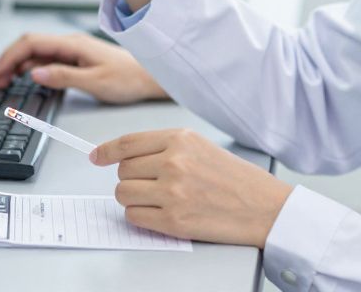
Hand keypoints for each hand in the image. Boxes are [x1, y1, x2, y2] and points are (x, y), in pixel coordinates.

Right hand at [0, 31, 169, 103]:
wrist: (149, 78)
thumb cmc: (128, 78)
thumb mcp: (95, 82)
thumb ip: (64, 77)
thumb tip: (35, 72)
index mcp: (73, 45)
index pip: (31, 43)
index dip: (9, 57)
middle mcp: (70, 44)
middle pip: (29, 46)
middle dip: (8, 60)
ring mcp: (72, 51)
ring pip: (36, 53)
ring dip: (16, 65)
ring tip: (3, 81)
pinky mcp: (75, 59)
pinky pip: (46, 59)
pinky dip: (29, 68)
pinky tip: (23, 78)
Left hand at [91, 128, 293, 247]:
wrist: (264, 207)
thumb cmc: (233, 177)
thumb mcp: (199, 146)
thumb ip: (162, 147)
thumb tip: (120, 156)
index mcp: (180, 139)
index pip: (127, 143)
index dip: (106, 151)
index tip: (96, 157)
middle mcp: (174, 162)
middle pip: (123, 170)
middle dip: (131, 179)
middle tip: (152, 184)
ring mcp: (172, 192)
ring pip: (123, 194)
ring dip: (134, 199)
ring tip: (159, 200)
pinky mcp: (174, 221)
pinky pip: (135, 217)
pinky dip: (142, 217)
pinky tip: (162, 214)